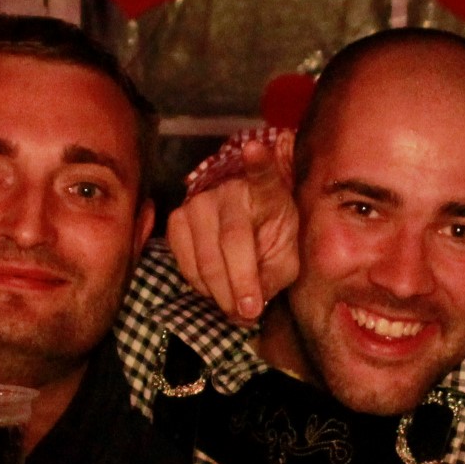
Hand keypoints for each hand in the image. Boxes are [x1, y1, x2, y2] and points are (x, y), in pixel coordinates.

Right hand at [165, 133, 300, 324]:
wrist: (245, 222)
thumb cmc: (272, 237)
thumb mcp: (287, 255)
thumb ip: (275, 276)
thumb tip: (250, 304)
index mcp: (266, 191)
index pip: (263, 174)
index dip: (259, 163)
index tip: (256, 149)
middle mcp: (229, 191)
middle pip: (231, 242)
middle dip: (239, 285)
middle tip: (248, 314)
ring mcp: (198, 202)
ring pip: (205, 258)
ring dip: (220, 292)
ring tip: (236, 308)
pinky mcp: (177, 219)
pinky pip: (185, 263)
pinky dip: (201, 286)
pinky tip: (217, 290)